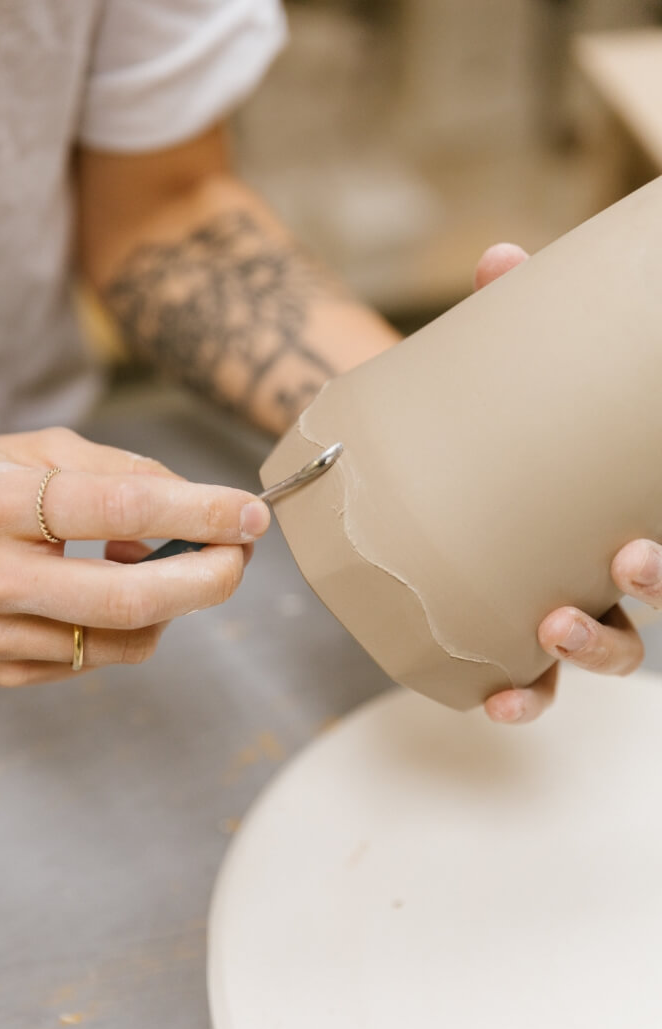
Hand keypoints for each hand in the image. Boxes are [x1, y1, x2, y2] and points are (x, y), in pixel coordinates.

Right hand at [0, 427, 269, 684]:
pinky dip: (131, 625)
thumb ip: (122, 472)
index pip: (121, 510)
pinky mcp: (1, 669)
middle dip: (209, 578)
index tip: (249, 514)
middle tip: (239, 553)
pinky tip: (117, 587)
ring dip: (173, 603)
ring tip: (165, 560)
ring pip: (124, 641)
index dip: (201, 513)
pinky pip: (97, 658)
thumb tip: (202, 506)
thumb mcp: (36, 451)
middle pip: (131, 598)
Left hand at [474, 244, 653, 724]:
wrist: (456, 470)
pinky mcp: (526, 641)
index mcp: (629, 505)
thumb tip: (497, 260)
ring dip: (595, 648)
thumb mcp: (521, 382)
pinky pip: (540, 686)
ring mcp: (582, 609)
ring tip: (553, 624)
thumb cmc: (513, 431)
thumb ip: (520, 325)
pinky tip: (499, 701)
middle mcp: (621, 566)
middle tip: (631, 557)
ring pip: (613, 650)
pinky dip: (526, 698)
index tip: (653, 534)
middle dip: (659, 589)